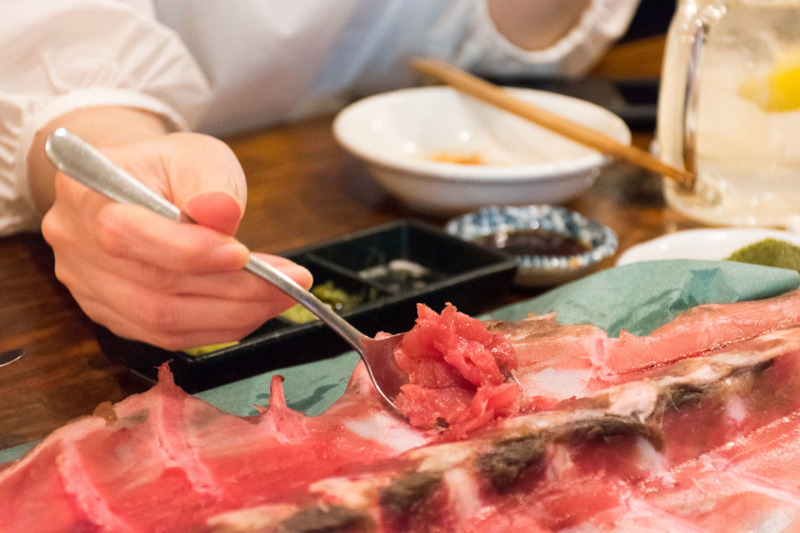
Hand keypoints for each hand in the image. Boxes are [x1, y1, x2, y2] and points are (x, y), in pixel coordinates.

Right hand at [41, 132, 311, 349]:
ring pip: (162, 321)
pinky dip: (218, 327)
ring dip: (233, 314)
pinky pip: (166, 336)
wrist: (139, 187)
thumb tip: (222, 213)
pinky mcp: (111, 314)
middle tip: (290, 282)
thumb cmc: (168, 168)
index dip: (187, 251)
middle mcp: (74, 243)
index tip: (245, 254)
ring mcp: (87, 286)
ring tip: (282, 297)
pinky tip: (254, 310)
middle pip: (153, 287)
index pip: (126, 233)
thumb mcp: (196, 155)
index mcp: (84, 190)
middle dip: (233, 289)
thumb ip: (210, 182)